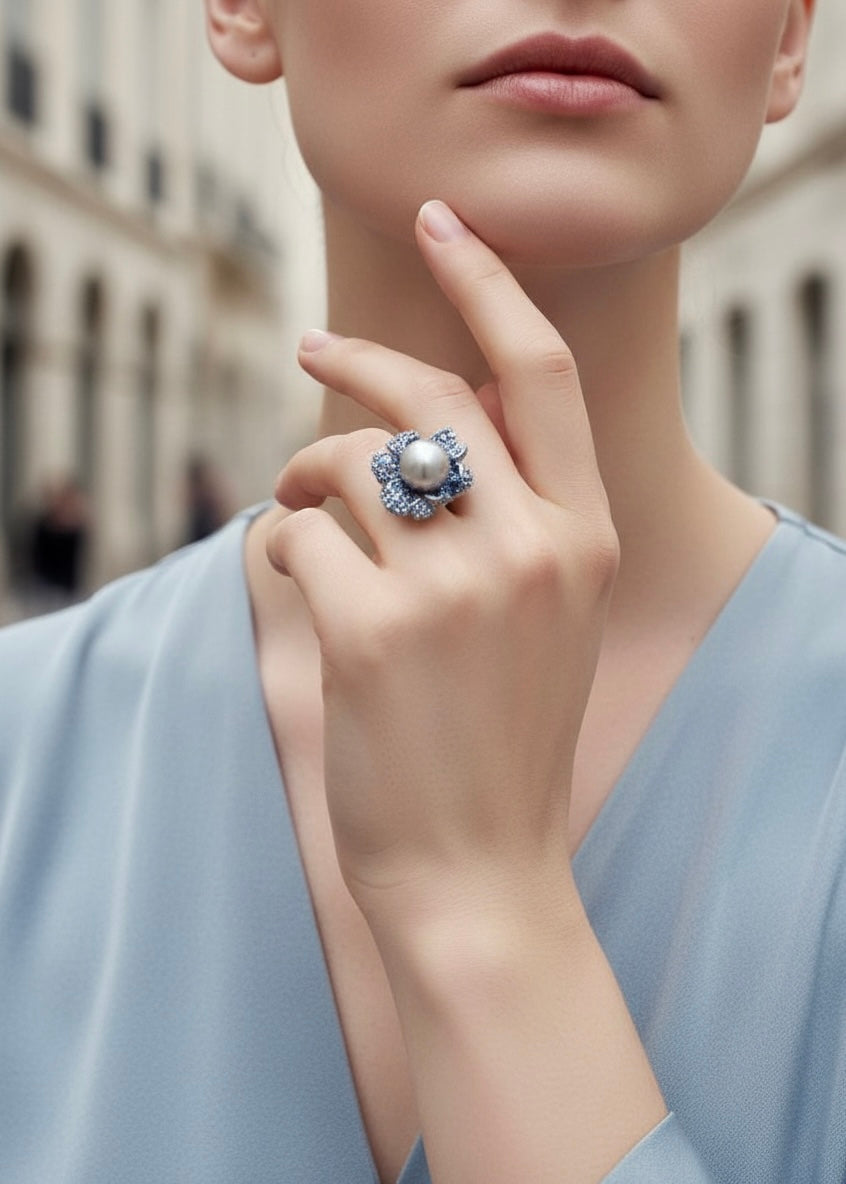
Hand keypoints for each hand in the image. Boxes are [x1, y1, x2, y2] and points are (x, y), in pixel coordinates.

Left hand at [268, 200, 618, 935]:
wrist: (482, 865)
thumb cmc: (501, 737)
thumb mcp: (542, 616)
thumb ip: (509, 515)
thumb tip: (415, 427)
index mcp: (581, 536)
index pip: (538, 373)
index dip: (486, 281)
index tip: (441, 220)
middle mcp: (530, 546)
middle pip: (430, 395)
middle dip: (362, 359)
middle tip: (311, 342)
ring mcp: (453, 588)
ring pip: (347, 459)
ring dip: (305, 470)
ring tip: (300, 507)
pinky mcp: (371, 630)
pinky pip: (296, 535)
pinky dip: (279, 544)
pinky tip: (295, 581)